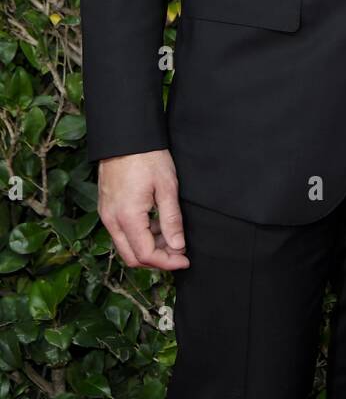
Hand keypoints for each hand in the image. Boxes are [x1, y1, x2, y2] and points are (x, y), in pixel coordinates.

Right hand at [97, 149, 189, 270]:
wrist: (126, 136)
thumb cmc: (148, 157)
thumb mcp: (167, 187)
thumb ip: (172, 220)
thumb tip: (178, 246)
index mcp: (127, 217)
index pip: (146, 255)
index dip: (167, 262)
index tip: (185, 259)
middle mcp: (112, 220)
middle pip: (132, 257)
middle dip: (157, 260)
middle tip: (178, 253)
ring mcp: (107, 215)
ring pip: (126, 246)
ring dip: (148, 248)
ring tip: (170, 235)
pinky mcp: (107, 208)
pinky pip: (121, 233)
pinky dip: (139, 236)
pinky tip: (156, 224)